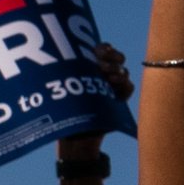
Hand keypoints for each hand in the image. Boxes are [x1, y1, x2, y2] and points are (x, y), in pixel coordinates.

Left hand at [56, 42, 131, 160]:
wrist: (76, 136)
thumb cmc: (65, 113)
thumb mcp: (63, 93)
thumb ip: (65, 77)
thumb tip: (54, 62)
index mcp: (91, 67)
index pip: (104, 50)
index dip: (104, 48)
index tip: (98, 50)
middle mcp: (105, 74)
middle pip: (117, 58)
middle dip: (113, 57)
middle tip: (101, 63)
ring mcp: (114, 87)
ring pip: (123, 71)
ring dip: (117, 70)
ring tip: (107, 76)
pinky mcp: (120, 99)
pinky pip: (129, 87)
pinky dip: (124, 85)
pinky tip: (116, 85)